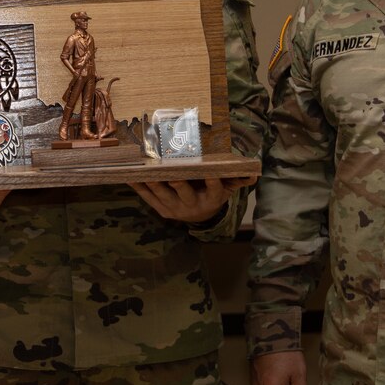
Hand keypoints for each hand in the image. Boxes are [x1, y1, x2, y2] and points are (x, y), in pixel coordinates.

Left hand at [131, 176, 255, 223]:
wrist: (199, 217)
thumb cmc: (213, 195)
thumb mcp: (227, 190)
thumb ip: (237, 180)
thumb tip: (254, 173)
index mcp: (211, 198)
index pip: (212, 187)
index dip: (211, 179)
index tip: (208, 169)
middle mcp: (192, 205)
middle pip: (183, 191)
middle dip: (176, 180)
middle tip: (169, 167)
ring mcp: (175, 208)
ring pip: (162, 194)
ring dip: (153, 182)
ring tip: (143, 170)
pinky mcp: (161, 209)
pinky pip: (147, 197)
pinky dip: (139, 186)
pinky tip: (130, 175)